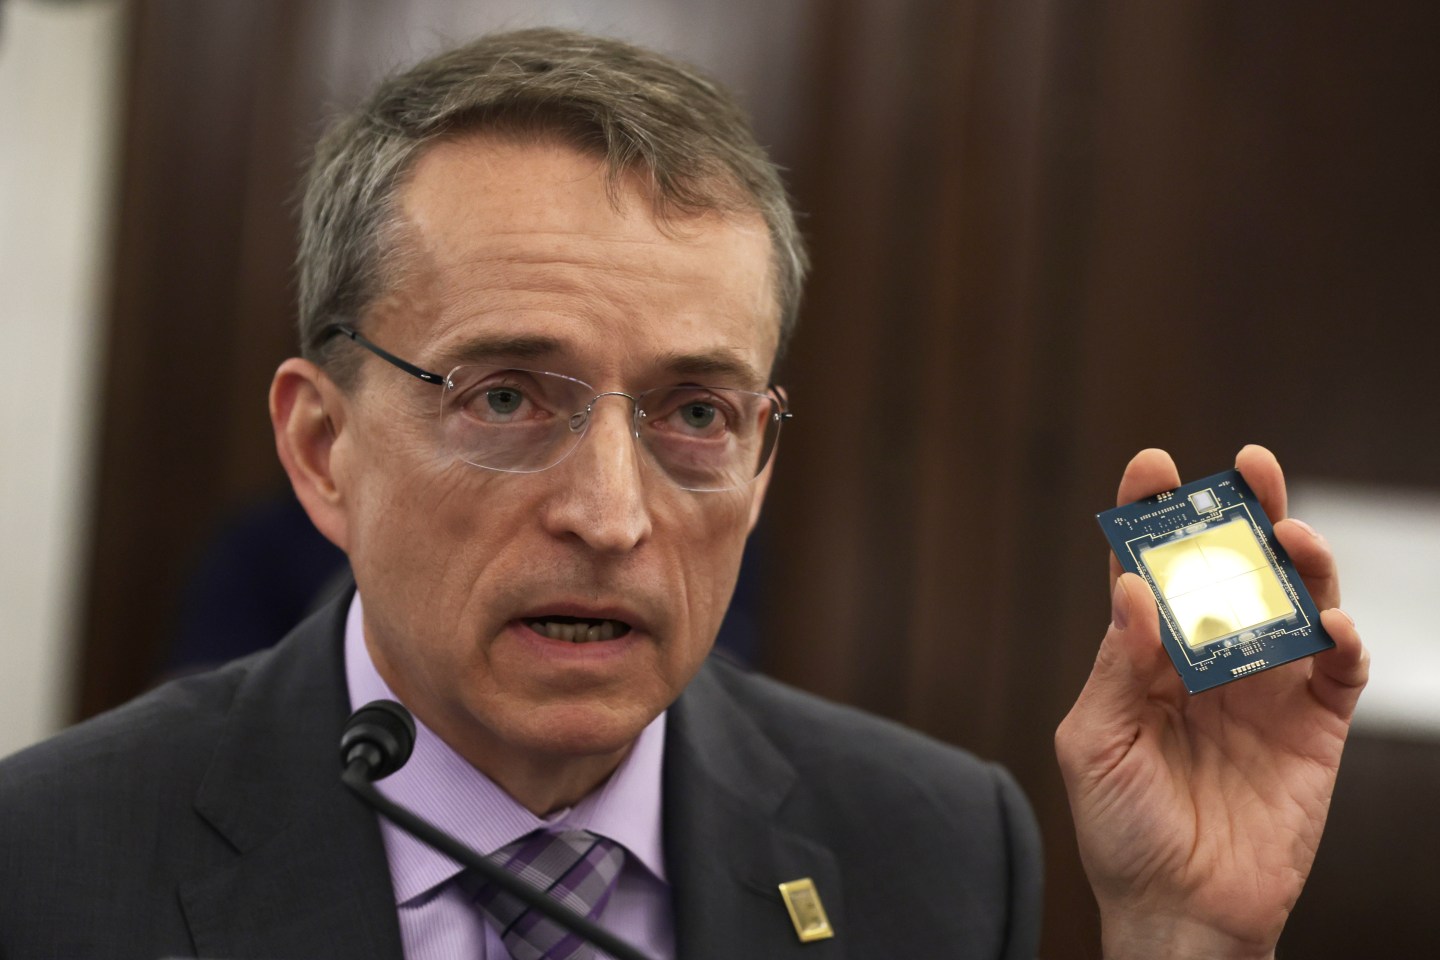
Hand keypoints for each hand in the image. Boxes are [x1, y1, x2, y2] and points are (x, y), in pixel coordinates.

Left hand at [1055, 445, 1368, 959]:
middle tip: (1248, 469)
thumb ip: (1116, 665)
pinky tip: (1323, 623)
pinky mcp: (1313, 726)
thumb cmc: (1121, 828)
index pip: (1150, 571)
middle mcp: (1207, 661)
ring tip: (1291, 534)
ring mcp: (1264, 689)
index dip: (1151, 516)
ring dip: (1298, 562)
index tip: (1152, 465)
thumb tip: (1131, 589)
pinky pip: (1336, 667)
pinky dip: (1337, 636)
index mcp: (1144, 657)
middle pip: (1230, 569)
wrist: (1178, 909)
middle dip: (1240, 513)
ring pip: (1291, 602)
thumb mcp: (1095, 742)